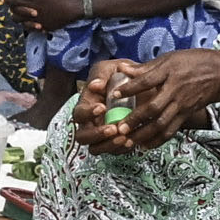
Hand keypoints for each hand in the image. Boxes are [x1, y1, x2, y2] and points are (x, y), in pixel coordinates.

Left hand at [15, 0, 77, 33]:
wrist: (72, 8)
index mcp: (32, 4)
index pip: (16, 3)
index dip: (10, 1)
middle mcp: (33, 15)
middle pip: (17, 15)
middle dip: (13, 11)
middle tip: (11, 8)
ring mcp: (39, 22)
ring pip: (24, 24)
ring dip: (21, 19)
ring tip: (19, 16)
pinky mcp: (45, 28)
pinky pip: (34, 30)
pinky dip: (30, 26)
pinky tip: (31, 23)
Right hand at [66, 60, 187, 152]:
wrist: (140, 82)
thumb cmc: (119, 74)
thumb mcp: (110, 68)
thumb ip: (102, 74)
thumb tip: (95, 85)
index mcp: (86, 104)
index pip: (79, 114)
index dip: (88, 114)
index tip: (102, 107)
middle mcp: (90, 122)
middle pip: (82, 137)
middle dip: (97, 135)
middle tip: (113, 128)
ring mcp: (102, 133)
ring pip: (96, 149)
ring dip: (109, 145)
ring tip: (125, 138)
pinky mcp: (115, 140)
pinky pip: (114, 151)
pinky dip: (122, 149)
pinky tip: (133, 141)